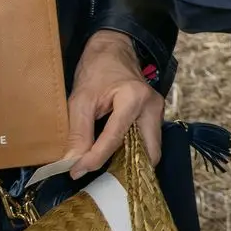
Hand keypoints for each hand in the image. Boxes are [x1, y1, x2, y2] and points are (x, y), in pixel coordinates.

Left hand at [65, 30, 163, 177]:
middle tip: (102, 180)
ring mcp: (157, 112)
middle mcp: (152, 108)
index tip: (76, 171)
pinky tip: (115, 160)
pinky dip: (133, 154)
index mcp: (134, 99)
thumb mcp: (81, 99)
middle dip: (128, 169)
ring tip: (107, 173)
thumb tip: (73, 161)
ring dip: (131, 163)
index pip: (115, 138)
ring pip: (151, 150)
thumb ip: (78, 132)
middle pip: (148, 152)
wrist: (114, 49)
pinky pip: (147, 143)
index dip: (95, 158)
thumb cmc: (97, 70)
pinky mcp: (154, 117)